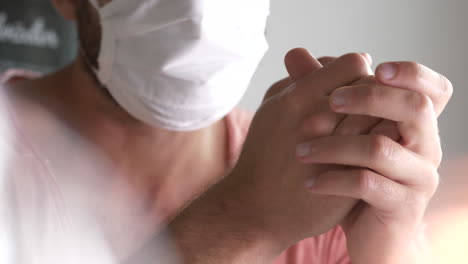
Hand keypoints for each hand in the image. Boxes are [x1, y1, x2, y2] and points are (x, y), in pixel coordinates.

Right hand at [168, 51, 372, 262]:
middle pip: (372, 89)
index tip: (353, 83)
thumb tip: (320, 58)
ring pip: (383, 118)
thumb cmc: (263, 155)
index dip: (358, 70)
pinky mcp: (349, 176)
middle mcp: (319, 120)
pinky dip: (384, 142)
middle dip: (373, 94)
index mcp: (297, 99)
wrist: (256, 207)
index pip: (353, 64)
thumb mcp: (271, 109)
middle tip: (365, 105)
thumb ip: (295, 80)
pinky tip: (374, 146)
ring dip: (382, 118)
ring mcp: (337, 150)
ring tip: (371, 125)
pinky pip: (383, 149)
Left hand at [296, 61, 452, 262]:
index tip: (375, 66)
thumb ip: (322, 91)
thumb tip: (295, 55)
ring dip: (334, 146)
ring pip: (381, 148)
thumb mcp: (342, 133)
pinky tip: (311, 182)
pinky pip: (369, 185)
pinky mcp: (403, 206)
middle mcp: (426, 147)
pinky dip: (335, 180)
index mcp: (415, 125)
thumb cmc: (356, 175)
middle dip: (369, 97)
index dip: (412, 73)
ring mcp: (419, 177)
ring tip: (300, 151)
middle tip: (329, 100)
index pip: (433, 88)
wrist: (370, 231)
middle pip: (414, 107)